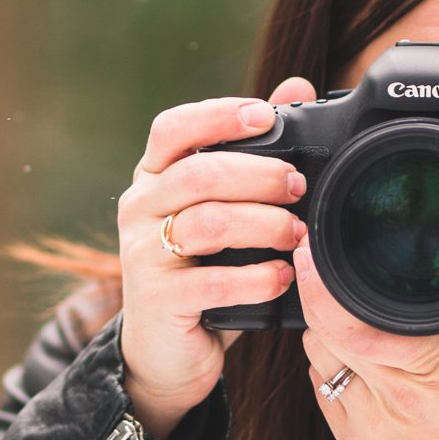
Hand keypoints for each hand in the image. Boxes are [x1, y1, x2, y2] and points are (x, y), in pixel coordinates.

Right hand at [117, 76, 320, 439]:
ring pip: (207, 223)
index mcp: (154, 178)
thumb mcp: (224, 209)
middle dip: (259, 175)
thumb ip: (254, 150)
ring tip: (298, 234)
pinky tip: (282, 277)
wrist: (165, 351)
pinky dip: (256, 277)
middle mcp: (139, 208)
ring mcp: (141, 254)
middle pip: (199, 174)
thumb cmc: (202, 270)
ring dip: (264, 225)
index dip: (218, 116)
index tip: (267, 116)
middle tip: (299, 186)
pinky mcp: (156, 300)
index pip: (173, 129)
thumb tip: (296, 88)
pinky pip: (211, 281)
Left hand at [293, 231, 438, 439]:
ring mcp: (366, 424)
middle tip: (331, 268)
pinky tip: (363, 359)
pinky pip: (322, 387)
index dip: (322, 280)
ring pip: (316, 355)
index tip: (316, 248)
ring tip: (358, 317)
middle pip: (322, 329)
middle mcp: (392, 395)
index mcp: (435, 365)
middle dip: (321, 294)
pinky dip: (332, 365)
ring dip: (327, 329)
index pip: (349, 317)